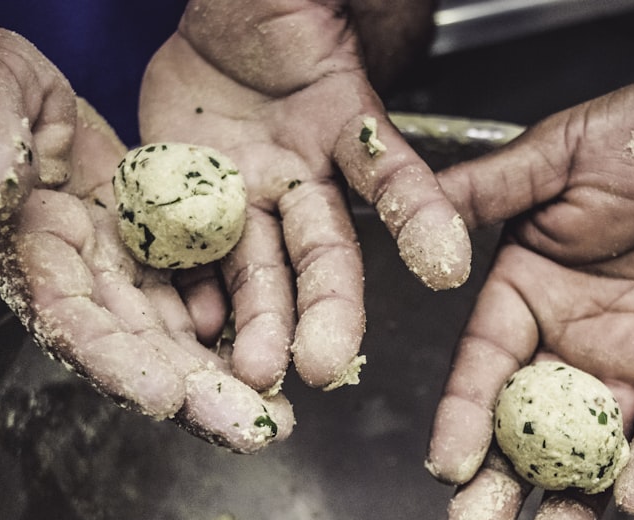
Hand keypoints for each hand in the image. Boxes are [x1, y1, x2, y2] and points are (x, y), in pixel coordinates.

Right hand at [0, 26, 292, 451]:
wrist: (19, 102)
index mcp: (31, 248)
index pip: (69, 315)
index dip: (113, 360)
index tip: (163, 397)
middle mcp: (81, 276)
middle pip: (135, 349)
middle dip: (192, 395)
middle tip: (253, 432)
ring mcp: (121, 271)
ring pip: (172, 337)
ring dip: (221, 382)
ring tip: (275, 417)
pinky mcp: (154, 254)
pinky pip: (193, 299)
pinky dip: (229, 332)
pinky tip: (271, 363)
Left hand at [139, 0, 470, 391]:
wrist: (226, 17)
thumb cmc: (293, 15)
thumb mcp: (331, 41)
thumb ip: (367, 96)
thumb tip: (420, 169)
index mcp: (352, 139)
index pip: (394, 182)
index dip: (420, 220)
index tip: (446, 267)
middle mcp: (302, 183)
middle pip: (322, 254)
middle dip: (327, 312)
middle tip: (322, 365)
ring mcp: (244, 198)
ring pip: (259, 268)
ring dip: (259, 322)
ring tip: (255, 369)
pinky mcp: (188, 201)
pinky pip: (187, 249)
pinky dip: (192, 291)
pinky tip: (193, 326)